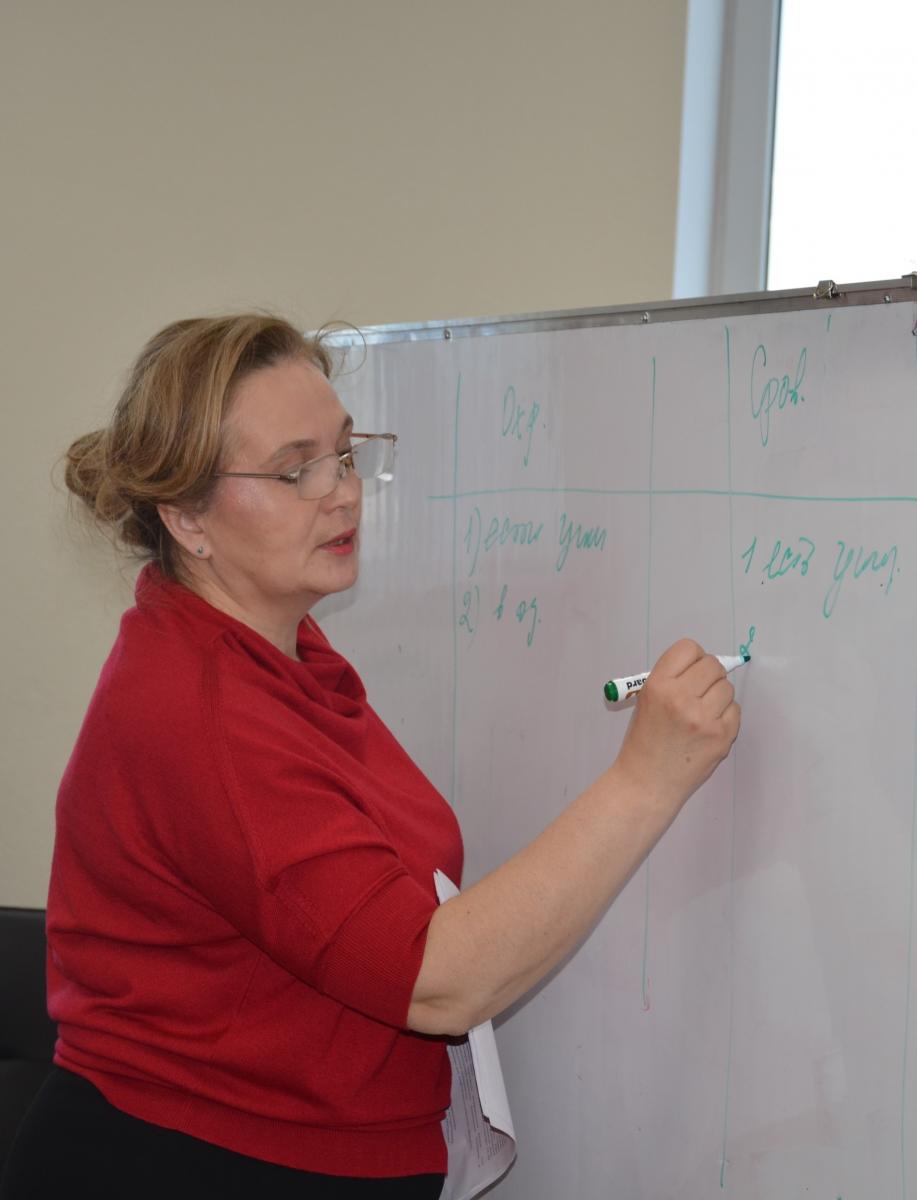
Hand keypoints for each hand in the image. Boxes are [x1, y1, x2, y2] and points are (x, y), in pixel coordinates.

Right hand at [613, 639, 740, 812]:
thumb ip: (672, 679)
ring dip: (717, 696)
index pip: (688, 648)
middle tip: (699, 691)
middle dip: (709, 675)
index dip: (692, 658)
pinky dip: (725, 716)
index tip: (690, 670)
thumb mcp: (646, 701)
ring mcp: (703, 718)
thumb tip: (705, 665)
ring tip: (701, 714)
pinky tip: (708, 728)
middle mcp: (680, 698)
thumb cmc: (645, 741)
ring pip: (727, 687)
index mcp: (658, 685)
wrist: (647, 783)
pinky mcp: (721, 736)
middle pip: (712, 665)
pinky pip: (735, 710)